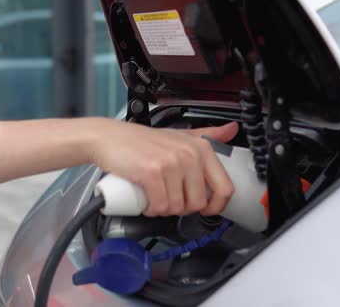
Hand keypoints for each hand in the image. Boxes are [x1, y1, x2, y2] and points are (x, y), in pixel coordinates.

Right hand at [89, 120, 238, 216]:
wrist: (107, 138)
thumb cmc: (141, 140)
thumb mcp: (179, 135)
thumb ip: (207, 134)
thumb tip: (232, 129)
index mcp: (201, 148)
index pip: (224, 188)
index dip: (215, 206)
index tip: (203, 209)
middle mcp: (189, 155)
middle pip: (197, 203)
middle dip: (181, 208)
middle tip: (167, 198)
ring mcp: (171, 164)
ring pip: (176, 207)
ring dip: (163, 209)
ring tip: (153, 196)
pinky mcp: (152, 174)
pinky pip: (159, 206)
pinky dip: (151, 209)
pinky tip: (145, 200)